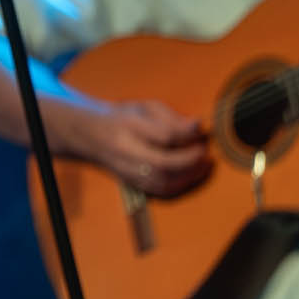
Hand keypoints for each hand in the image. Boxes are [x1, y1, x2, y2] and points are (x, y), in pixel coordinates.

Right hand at [84, 97, 208, 197]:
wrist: (92, 137)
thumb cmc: (123, 118)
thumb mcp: (144, 108)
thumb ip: (170, 117)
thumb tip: (198, 126)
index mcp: (127, 128)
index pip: (162, 135)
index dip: (186, 134)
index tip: (201, 128)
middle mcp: (126, 153)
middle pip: (162, 164)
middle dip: (190, 160)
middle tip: (206, 151)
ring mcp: (128, 172)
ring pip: (162, 181)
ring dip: (189, 175)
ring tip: (204, 163)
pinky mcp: (134, 184)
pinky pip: (161, 190)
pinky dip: (181, 184)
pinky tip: (192, 174)